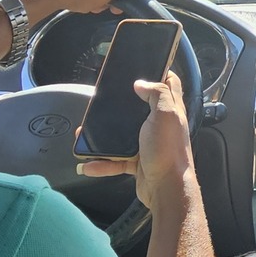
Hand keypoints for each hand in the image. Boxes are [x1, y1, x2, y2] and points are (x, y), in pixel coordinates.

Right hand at [77, 71, 199, 214]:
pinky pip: (116, 160)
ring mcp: (148, 144)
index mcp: (170, 111)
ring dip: (104, 137)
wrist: (166, 188)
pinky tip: (89, 163)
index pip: (170, 85)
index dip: (161, 73)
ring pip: (123, 136)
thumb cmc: (168, 151)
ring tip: (85, 135)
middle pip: (140, 109)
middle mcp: (160, 126)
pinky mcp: (138, 161)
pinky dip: (102, 162)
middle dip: (122, 106)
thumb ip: (157, 94)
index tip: (145, 67)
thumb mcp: (165, 114)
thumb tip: (142, 83)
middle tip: (105, 101)